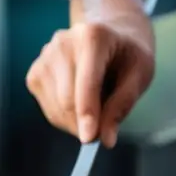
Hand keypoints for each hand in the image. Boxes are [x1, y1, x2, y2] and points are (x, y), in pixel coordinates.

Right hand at [26, 16, 154, 147]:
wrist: (110, 37)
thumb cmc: (127, 56)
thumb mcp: (140, 75)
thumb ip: (123, 105)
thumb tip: (105, 139)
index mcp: (93, 36)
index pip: (86, 83)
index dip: (88, 114)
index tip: (90, 139)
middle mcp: (63, 42)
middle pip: (67, 100)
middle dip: (85, 124)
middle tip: (104, 130)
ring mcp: (45, 57)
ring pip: (56, 108)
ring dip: (76, 123)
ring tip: (96, 108)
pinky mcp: (36, 73)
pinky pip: (48, 109)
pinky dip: (65, 118)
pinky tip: (80, 105)